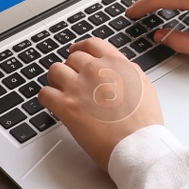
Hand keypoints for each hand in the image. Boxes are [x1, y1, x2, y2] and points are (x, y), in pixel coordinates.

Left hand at [36, 38, 162, 169]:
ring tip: (60, 91)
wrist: (136, 145)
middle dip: (71, 69)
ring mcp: (79, 87)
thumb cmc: (143, 124)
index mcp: (116, 64)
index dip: (81, 48)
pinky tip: (53, 104)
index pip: (92, 44)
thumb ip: (127, 72)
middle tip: (71, 80)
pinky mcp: (66, 106)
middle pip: (72, 58)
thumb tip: (117, 69)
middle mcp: (96, 70)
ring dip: (57, 80)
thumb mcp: (144, 86)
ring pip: (55, 71)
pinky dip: (46, 98)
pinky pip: (45, 93)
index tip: (76, 52)